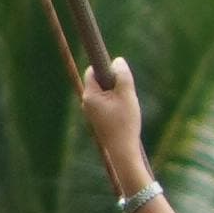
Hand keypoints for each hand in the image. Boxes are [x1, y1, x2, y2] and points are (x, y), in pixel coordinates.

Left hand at [78, 58, 151, 196]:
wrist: (122, 151)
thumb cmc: (125, 123)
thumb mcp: (127, 95)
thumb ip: (122, 75)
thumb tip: (117, 61)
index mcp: (89, 95)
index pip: (92, 71)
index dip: (106, 68)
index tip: (119, 73)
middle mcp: (86, 103)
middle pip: (99, 81)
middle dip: (113, 83)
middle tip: (126, 92)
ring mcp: (91, 112)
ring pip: (104, 93)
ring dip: (116, 94)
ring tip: (127, 106)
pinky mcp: (98, 120)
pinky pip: (106, 104)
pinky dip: (116, 104)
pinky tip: (125, 115)